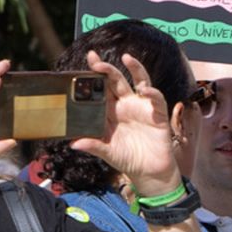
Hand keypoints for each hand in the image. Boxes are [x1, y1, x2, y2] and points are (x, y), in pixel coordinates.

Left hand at [69, 51, 181, 194]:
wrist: (149, 173)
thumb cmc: (127, 160)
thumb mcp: (107, 153)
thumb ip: (93, 145)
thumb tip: (74, 144)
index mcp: (111, 112)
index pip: (101, 89)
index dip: (95, 74)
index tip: (87, 61)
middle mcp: (126, 106)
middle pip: (116, 80)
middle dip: (107, 68)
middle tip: (96, 59)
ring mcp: (142, 108)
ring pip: (139, 82)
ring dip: (135, 69)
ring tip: (127, 58)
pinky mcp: (158, 115)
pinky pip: (156, 100)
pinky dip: (152, 93)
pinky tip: (145, 91)